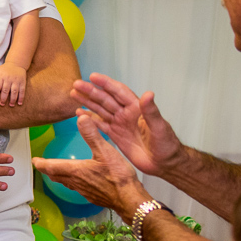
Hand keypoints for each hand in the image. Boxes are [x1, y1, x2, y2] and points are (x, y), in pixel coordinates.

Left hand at [0, 62, 27, 105]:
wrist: (16, 64)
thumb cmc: (3, 69)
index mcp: (1, 76)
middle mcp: (9, 79)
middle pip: (5, 90)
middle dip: (3, 98)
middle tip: (2, 104)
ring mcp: (16, 81)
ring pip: (14, 91)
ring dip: (13, 99)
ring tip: (11, 105)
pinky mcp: (22, 82)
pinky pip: (22, 91)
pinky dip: (21, 98)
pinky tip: (19, 103)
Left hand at [32, 114, 150, 216]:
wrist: (129, 199)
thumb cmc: (118, 177)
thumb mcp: (105, 151)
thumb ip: (92, 135)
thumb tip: (81, 119)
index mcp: (76, 170)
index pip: (52, 166)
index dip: (41, 163)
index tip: (35, 161)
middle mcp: (76, 182)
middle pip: (56, 176)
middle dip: (48, 170)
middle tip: (42, 166)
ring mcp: (84, 191)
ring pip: (66, 183)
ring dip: (59, 177)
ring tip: (56, 172)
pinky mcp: (93, 196)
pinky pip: (77, 189)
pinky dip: (72, 183)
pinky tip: (80, 182)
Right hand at [70, 73, 184, 177]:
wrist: (164, 164)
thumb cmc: (167, 144)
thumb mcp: (160, 127)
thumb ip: (151, 111)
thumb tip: (148, 94)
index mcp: (137, 108)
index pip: (119, 92)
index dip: (106, 84)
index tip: (93, 77)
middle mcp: (126, 113)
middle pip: (106, 99)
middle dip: (91, 92)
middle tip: (76, 84)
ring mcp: (119, 124)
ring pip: (100, 110)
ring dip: (87, 102)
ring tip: (73, 94)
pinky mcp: (115, 135)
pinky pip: (99, 124)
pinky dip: (89, 119)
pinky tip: (78, 113)